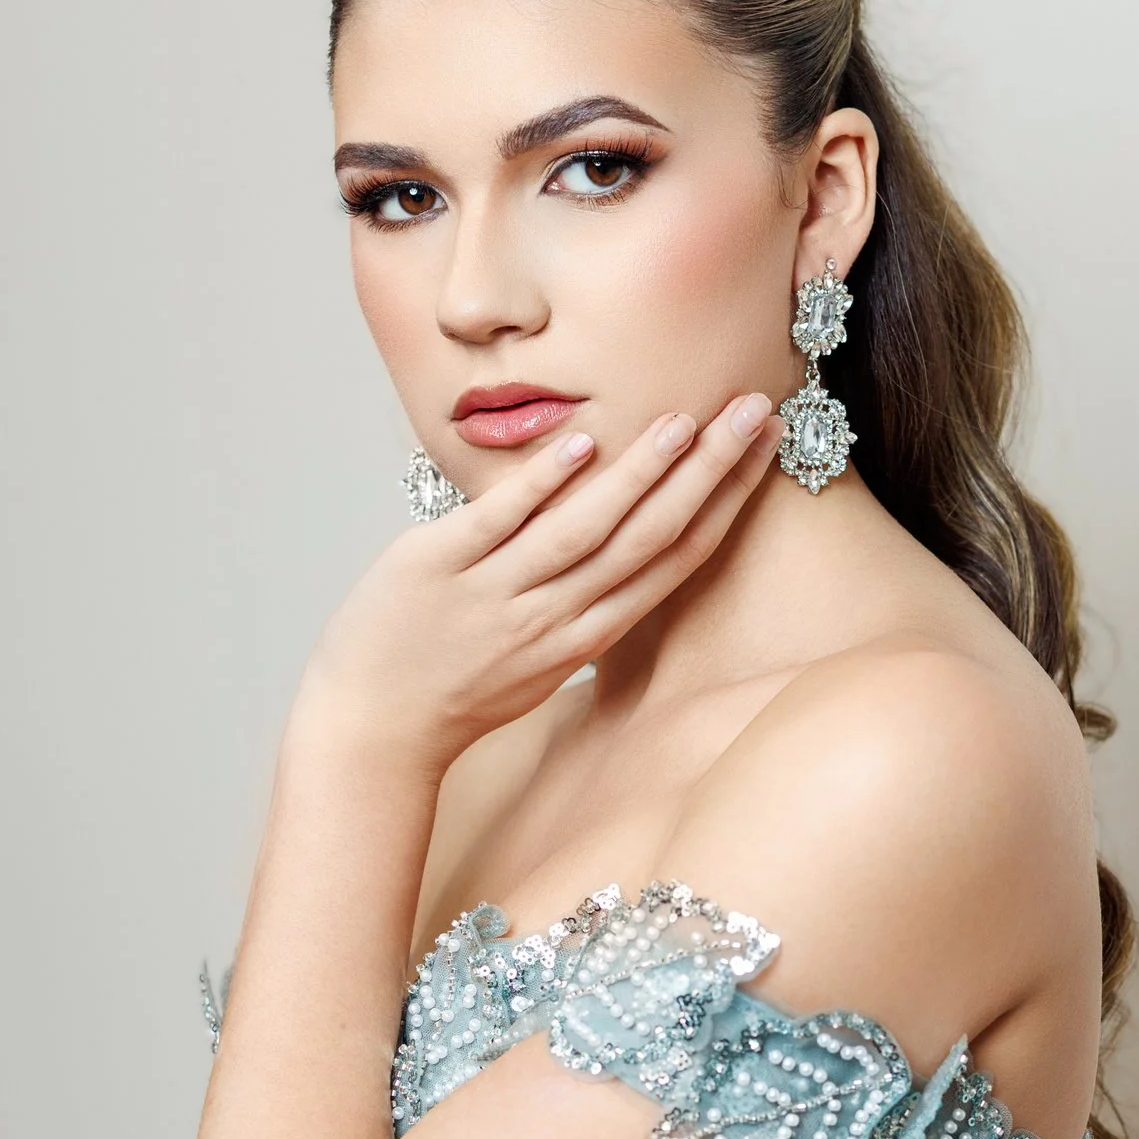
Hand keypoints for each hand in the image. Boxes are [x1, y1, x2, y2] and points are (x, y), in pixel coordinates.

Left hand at [298, 392, 780, 769]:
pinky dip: (543, 484)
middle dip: (708, 472)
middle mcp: (554, 619)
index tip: (766, 450)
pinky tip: (580, 442)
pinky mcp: (437, 569)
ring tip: (682, 421)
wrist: (373, 729)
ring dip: (638, 475)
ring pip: (584, 532)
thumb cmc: (456, 690)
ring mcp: (497, 594)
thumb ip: (579, 604)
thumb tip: (616, 544)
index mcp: (585, 636)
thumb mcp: (536, 657)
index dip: (725, 503)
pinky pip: (499, 523)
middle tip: (754, 410)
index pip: (673, 561)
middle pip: (647, 539)